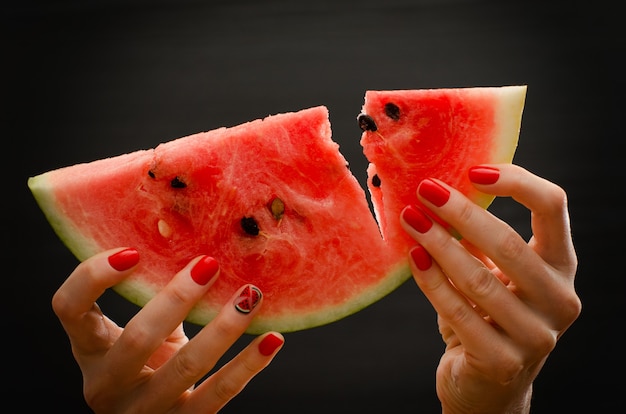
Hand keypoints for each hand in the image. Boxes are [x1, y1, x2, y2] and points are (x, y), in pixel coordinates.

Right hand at [52, 248, 283, 413]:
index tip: (134, 249)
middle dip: (177, 299)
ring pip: (185, 367)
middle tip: (211, 264)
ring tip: (250, 295)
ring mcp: (142, 411)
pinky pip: (218, 393)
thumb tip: (199, 237)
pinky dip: (248, 364)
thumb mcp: (143, 330)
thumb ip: (155, 296)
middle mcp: (106, 384)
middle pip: (136, 339)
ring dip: (223, 328)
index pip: (69, 308)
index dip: (93, 276)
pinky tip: (272, 338)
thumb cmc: (149, 363)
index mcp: (90, 349)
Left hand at [400, 164, 579, 413]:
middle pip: (511, 243)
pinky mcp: (503, 362)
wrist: (489, 385)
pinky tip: (413, 258)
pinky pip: (459, 312)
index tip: (472, 169)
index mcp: (562, 268)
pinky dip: (432, 281)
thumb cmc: (489, 318)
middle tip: (426, 190)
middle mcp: (560, 300)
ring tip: (411, 219)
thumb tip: (441, 189)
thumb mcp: (494, 274)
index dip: (516, 182)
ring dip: (439, 243)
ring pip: (480, 279)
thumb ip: (478, 238)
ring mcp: (536, 335)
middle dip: (462, 213)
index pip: (553, 208)